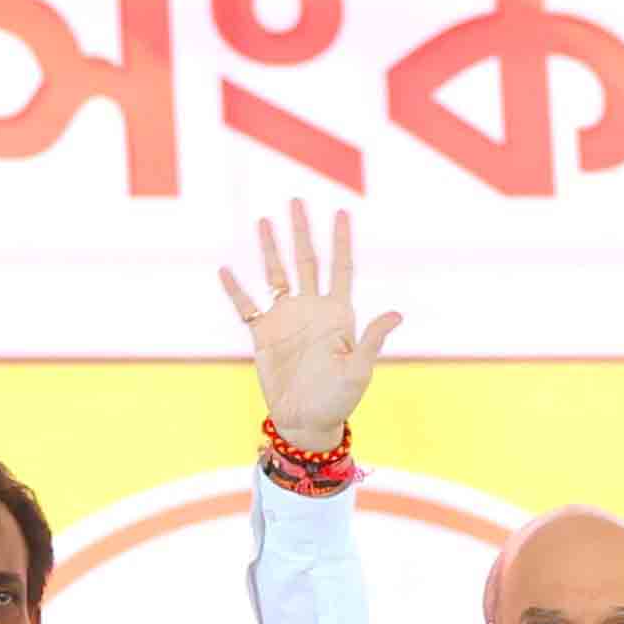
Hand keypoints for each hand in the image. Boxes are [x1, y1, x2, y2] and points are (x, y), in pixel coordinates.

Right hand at [217, 201, 401, 452]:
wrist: (307, 421)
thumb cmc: (339, 399)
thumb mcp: (360, 370)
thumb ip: (373, 339)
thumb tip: (397, 314)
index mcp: (338, 314)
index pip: (340, 268)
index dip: (341, 241)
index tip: (341, 213)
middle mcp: (311, 309)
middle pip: (305, 261)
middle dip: (301, 231)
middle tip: (296, 201)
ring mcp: (286, 320)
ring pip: (275, 274)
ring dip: (270, 249)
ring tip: (263, 221)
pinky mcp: (264, 335)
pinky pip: (247, 307)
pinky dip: (236, 290)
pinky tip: (226, 270)